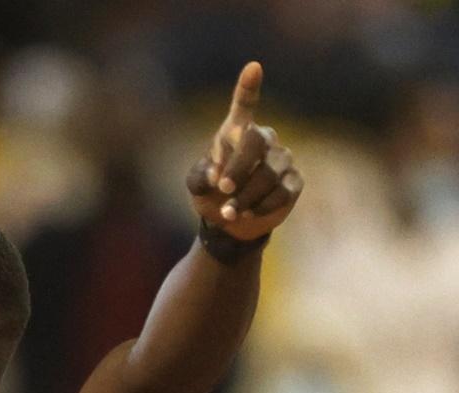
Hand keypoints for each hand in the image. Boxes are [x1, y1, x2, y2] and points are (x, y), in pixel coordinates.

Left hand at [186, 62, 303, 241]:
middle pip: (256, 143)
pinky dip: (261, 206)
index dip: (249, 87)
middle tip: (222, 189)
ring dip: (245, 197)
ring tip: (229, 212)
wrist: (230, 224)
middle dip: (238, 168)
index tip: (253, 67)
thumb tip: (217, 175)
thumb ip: (201, 177)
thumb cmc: (211, 195)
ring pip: (268, 174)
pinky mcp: (294, 181)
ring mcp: (282, 159)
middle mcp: (263, 139)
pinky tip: (248, 213)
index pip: (245, 105)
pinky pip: (281, 192)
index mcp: (236, 132)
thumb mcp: (197, 186)